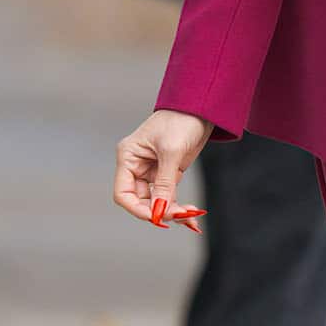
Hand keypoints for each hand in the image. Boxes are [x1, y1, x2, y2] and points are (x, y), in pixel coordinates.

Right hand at [114, 109, 213, 228]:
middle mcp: (137, 166)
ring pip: (157, 200)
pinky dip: (178, 205)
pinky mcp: (170, 172)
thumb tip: (160, 210)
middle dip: (161, 211)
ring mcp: (153, 170)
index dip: (137, 209)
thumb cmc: (180, 121)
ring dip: (172, 211)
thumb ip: (165, 182)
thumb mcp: (171, 152)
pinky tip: (191, 215)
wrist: (201, 107)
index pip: (123, 193)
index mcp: (129, 158)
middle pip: (142, 200)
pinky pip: (170, 195)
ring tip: (191, 217)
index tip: (157, 217)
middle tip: (183, 216)